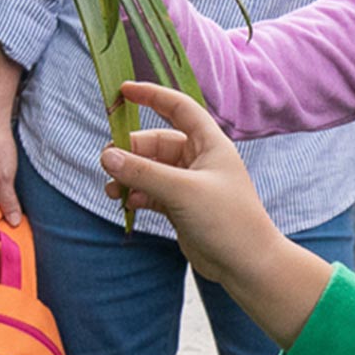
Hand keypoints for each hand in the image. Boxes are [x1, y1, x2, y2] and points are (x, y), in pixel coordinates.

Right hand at [99, 82, 331, 341]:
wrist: (247, 264)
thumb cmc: (226, 220)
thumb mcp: (182, 191)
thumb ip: (143, 173)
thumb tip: (107, 156)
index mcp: (209, 143)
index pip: (178, 108)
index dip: (152, 95)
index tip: (123, 90)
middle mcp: (199, 159)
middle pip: (156, 143)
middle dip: (130, 151)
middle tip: (107, 164)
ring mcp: (190, 184)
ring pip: (151, 169)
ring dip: (130, 176)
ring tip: (112, 189)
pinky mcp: (182, 207)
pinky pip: (152, 191)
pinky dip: (138, 194)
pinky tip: (128, 203)